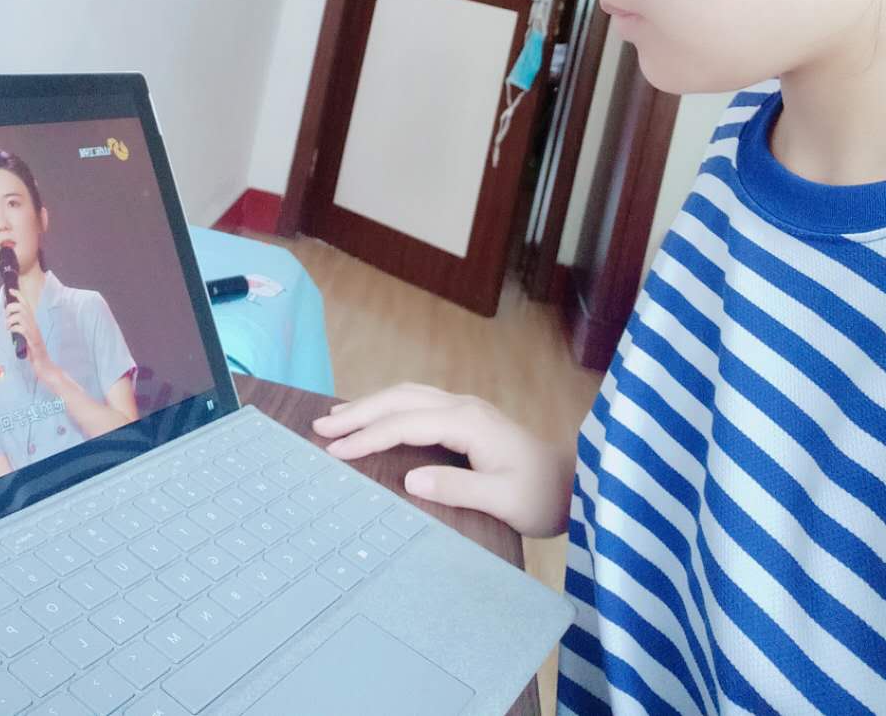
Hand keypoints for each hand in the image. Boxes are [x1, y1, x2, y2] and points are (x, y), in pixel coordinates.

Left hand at [4, 290, 54, 384]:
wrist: (45, 367)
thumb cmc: (35, 354)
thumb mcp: (27, 339)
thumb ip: (21, 331)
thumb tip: (11, 325)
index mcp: (33, 324)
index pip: (26, 305)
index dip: (19, 296)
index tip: (11, 290)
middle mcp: (34, 325)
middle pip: (23, 307)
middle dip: (11, 307)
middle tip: (5, 317)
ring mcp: (34, 333)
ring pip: (21, 316)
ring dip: (11, 319)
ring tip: (8, 327)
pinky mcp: (33, 341)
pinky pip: (22, 329)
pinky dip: (14, 328)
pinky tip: (12, 333)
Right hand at [311, 381, 571, 537]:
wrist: (574, 483)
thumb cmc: (542, 496)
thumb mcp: (504, 500)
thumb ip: (458, 487)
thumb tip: (409, 478)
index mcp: (468, 422)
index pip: (406, 424)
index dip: (368, 436)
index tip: (335, 451)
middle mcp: (463, 406)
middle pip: (400, 399)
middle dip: (359, 411)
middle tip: (320, 427)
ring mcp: (465, 407)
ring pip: (407, 394)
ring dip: (371, 403)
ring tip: (337, 417)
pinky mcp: (467, 416)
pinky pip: (417, 402)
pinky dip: (389, 406)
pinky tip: (376, 415)